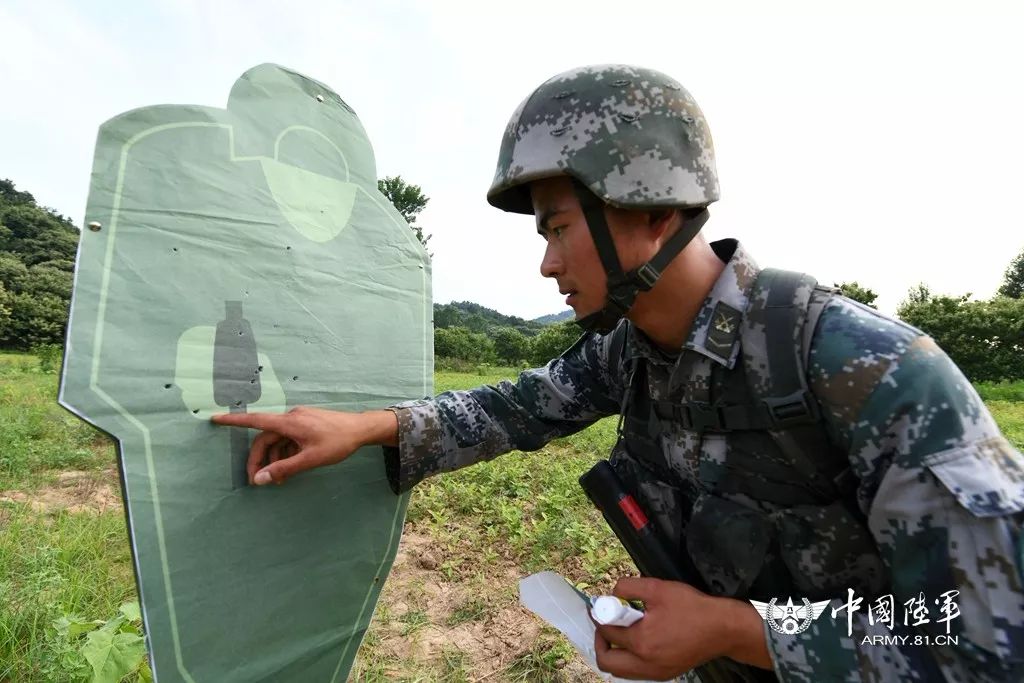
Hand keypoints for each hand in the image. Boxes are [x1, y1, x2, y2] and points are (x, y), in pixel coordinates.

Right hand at [210, 407, 396, 485]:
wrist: (362, 429)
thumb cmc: (338, 443)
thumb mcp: (310, 459)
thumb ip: (284, 469)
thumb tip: (260, 479)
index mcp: (290, 422)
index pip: (255, 420)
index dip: (234, 421)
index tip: (215, 419)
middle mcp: (291, 418)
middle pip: (265, 438)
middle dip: (259, 459)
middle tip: (257, 481)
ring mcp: (299, 421)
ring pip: (277, 441)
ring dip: (274, 459)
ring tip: (279, 480)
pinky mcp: (306, 425)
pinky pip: (288, 439)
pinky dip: (285, 454)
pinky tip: (290, 469)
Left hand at [593, 577, 770, 679]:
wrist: (722, 628)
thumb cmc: (693, 608)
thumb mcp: (658, 588)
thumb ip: (629, 587)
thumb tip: (613, 592)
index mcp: (642, 641)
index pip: (607, 632)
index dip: (599, 616)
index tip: (599, 607)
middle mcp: (646, 663)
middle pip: (607, 661)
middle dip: (600, 641)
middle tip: (604, 624)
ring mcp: (656, 672)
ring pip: (620, 671)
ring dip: (614, 653)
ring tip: (619, 632)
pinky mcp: (665, 674)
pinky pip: (636, 673)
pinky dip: (629, 660)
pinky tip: (636, 641)